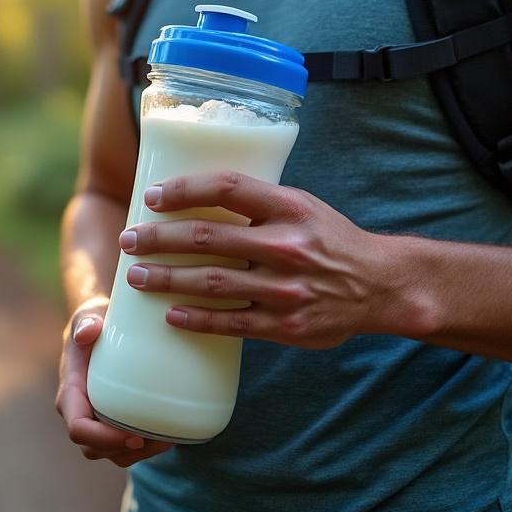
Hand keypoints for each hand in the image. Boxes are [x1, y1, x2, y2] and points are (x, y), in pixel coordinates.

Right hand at [55, 295, 173, 466]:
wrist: (97, 327)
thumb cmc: (94, 320)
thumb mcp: (88, 315)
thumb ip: (85, 323)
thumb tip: (89, 333)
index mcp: (70, 393)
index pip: (79, 429)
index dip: (104, 439)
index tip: (133, 436)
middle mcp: (78, 412)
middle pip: (93, 449)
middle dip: (123, 450)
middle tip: (156, 439)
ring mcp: (93, 419)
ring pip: (110, 454)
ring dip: (137, 454)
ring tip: (166, 439)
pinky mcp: (109, 421)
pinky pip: (122, 447)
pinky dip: (143, 448)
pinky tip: (166, 434)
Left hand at [120, 171, 416, 347]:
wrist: (381, 285)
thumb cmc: (329, 240)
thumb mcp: (301, 206)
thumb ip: (256, 203)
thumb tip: (192, 195)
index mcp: (289, 207)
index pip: (225, 187)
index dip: (183, 190)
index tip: (152, 198)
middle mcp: (286, 245)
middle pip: (207, 237)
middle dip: (159, 239)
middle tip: (130, 241)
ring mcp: (285, 288)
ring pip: (212, 282)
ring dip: (167, 279)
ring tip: (136, 276)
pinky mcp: (286, 324)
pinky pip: (231, 323)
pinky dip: (197, 319)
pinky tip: (170, 314)